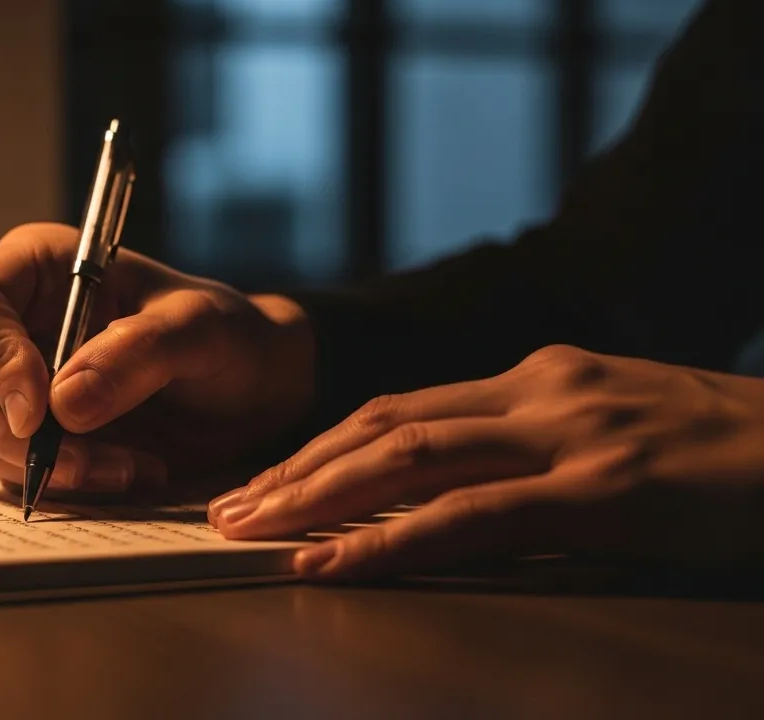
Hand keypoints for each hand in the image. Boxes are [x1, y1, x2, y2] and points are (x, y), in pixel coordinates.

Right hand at [0, 222, 313, 494]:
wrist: (254, 393)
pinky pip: (6, 467)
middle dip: (14, 431)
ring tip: (127, 467)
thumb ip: (138, 352)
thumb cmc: (228, 336)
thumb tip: (63, 402)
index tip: (39, 411)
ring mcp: (13, 378)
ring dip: (41, 465)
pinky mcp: (28, 432)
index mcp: (37, 267)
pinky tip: (125, 472)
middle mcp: (12, 320)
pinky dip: (59, 484)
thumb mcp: (201, 328)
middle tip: (88, 459)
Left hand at [209, 345, 763, 578]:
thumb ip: (539, 444)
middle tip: (225, 507)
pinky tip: (334, 562)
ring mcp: (571, 435)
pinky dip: (391, 540)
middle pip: (384, 425)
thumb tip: (459, 483)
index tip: (266, 481)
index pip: (402, 409)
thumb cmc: (731, 452)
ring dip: (315, 495)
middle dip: (295, 468)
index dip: (323, 446)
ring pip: (408, 457)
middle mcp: (540, 392)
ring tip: (249, 530)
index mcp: (538, 377)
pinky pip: (472, 517)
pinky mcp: (605, 491)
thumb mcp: (622, 427)